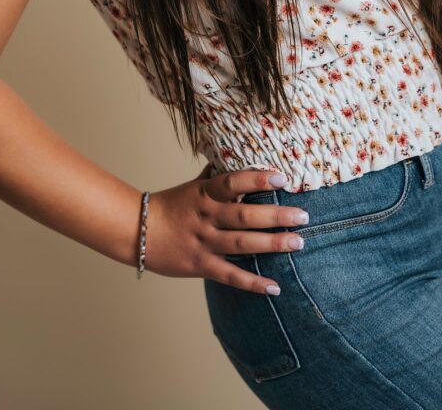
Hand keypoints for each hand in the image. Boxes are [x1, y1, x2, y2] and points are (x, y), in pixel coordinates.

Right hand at [142, 165, 306, 293]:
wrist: (137, 230)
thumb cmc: (171, 204)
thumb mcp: (193, 185)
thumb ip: (216, 176)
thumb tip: (236, 154)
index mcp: (204, 193)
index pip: (233, 182)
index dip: (257, 179)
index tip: (282, 178)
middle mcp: (206, 216)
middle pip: (245, 216)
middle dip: (276, 216)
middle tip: (304, 216)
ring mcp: (203, 242)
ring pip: (242, 244)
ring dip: (273, 244)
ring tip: (298, 242)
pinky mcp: (200, 265)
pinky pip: (230, 275)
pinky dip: (253, 283)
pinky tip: (275, 286)